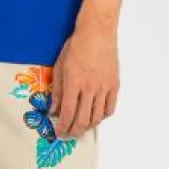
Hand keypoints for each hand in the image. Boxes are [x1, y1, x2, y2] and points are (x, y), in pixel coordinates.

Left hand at [49, 17, 119, 138]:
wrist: (98, 33)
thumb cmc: (76, 46)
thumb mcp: (60, 67)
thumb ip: (57, 91)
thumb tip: (54, 110)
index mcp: (73, 83)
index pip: (67, 113)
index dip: (63, 127)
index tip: (59, 133)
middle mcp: (89, 89)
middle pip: (83, 120)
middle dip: (74, 132)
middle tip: (69, 135)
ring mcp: (104, 88)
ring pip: (97, 117)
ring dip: (88, 127)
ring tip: (81, 128)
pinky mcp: (114, 85)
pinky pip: (110, 108)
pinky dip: (103, 117)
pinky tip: (96, 117)